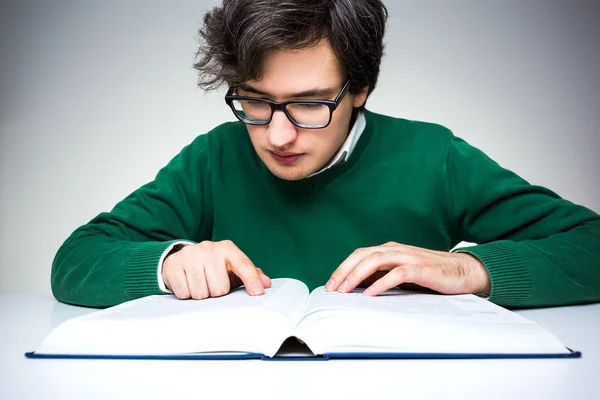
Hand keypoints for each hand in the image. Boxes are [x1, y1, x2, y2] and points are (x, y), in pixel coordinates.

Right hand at [162, 240, 270, 299]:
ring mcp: (191, 255)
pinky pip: (184, 293)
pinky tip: (187, 283)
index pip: (243, 265)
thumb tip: (266, 284)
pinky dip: (186, 294)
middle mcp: (209, 249)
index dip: (251, 280)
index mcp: (227, 249)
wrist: (180, 257)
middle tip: (211, 283)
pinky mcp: (174, 265)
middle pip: (220, 288)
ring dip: (200, 294)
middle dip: (216, 292)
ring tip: (199, 283)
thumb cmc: (211, 266)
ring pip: (201, 293)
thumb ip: (250, 274)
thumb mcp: (231, 266)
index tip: (257, 293)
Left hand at [325, 242, 489, 296]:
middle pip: (363, 255)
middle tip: (332, 288)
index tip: (331, 284)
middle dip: (344, 271)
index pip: (359, 255)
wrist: (463, 271)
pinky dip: (381, 283)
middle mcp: (396, 250)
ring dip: (357, 275)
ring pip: (375, 260)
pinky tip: (370, 293)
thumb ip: (382, 275)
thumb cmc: (430, 274)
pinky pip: (396, 273)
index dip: (343, 268)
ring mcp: (408, 257)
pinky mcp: (421, 269)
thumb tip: (358, 287)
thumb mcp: (402, 273)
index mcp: (390, 250)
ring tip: (345, 290)